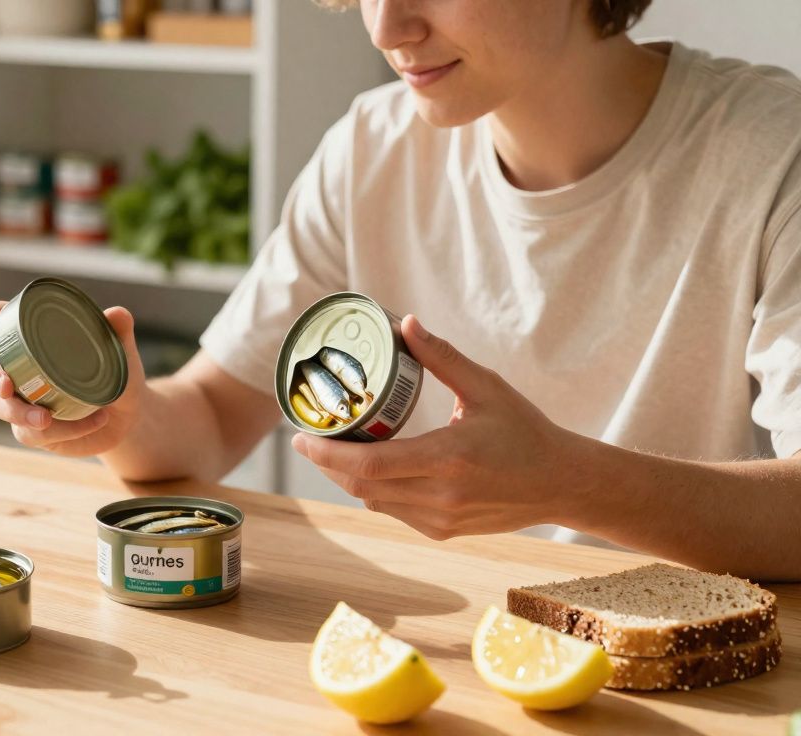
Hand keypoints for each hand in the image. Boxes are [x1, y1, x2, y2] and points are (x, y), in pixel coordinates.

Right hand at [0, 301, 145, 456]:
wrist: (127, 416)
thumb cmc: (116, 375)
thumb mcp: (121, 353)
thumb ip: (119, 332)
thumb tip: (117, 313)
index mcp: (32, 338)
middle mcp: (18, 367)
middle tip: (7, 386)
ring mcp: (20, 400)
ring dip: (18, 413)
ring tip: (47, 418)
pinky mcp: (30, 429)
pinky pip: (31, 432)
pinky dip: (61, 430)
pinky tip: (93, 422)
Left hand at [291, 315, 587, 539]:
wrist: (562, 483)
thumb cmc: (526, 432)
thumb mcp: (487, 388)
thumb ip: (443, 358)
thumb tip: (406, 322)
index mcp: (447, 458)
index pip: (366, 464)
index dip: (326, 454)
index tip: (300, 436)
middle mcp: (439, 495)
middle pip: (360, 485)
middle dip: (326, 464)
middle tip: (307, 439)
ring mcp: (440, 519)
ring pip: (372, 501)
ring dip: (347, 478)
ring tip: (332, 449)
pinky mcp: (443, 531)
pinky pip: (393, 511)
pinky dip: (374, 490)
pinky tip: (368, 467)